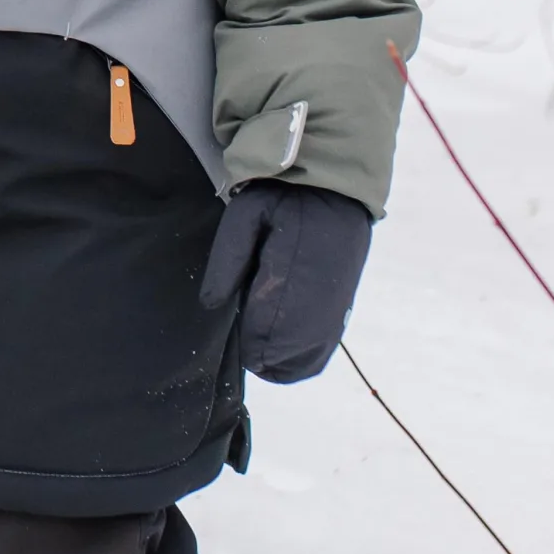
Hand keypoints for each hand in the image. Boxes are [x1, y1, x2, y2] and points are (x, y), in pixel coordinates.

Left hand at [198, 181, 372, 383]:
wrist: (334, 191)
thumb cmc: (282, 201)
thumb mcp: (245, 215)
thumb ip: (228, 258)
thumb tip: (211, 304)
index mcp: (292, 275)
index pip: (264, 331)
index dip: (246, 338)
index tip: (236, 323)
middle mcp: (319, 301)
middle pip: (284, 355)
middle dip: (258, 351)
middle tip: (244, 331)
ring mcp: (334, 310)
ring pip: (304, 362)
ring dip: (278, 360)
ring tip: (258, 339)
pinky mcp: (343, 311)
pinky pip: (321, 352)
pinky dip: (299, 357)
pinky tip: (280, 344)